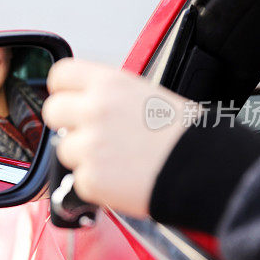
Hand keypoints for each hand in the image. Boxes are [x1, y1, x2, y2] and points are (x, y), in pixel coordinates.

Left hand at [42, 59, 191, 217]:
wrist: (207, 167)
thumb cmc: (184, 134)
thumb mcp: (145, 94)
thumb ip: (109, 95)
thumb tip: (86, 103)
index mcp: (109, 83)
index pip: (61, 74)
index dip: (65, 90)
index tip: (71, 100)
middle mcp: (94, 110)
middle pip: (53, 111)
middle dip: (68, 124)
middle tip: (90, 135)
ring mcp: (90, 145)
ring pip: (64, 150)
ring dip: (83, 157)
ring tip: (116, 160)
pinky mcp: (91, 179)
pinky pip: (79, 180)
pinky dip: (96, 184)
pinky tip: (122, 178)